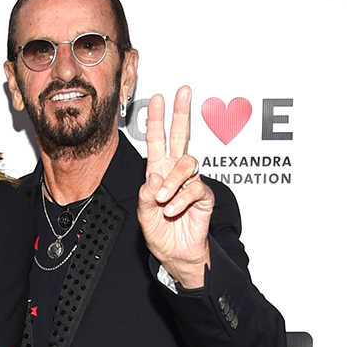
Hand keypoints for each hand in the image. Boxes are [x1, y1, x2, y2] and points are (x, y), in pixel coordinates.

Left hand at [138, 86, 213, 287]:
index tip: (157, 99)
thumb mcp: (143, 214)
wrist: (174, 254)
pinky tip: (172, 211)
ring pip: (186, 163)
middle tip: (183, 93)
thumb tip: (153, 177)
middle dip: (181, 113)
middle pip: (181, 136)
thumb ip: (145, 195)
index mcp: (158, 171)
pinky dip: (181, 199)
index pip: (157, 140)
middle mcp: (175, 172)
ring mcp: (191, 182)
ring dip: (172, 181)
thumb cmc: (159, 232)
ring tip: (162, 200)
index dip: (157, 120)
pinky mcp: (203, 196)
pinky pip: (195, 189)